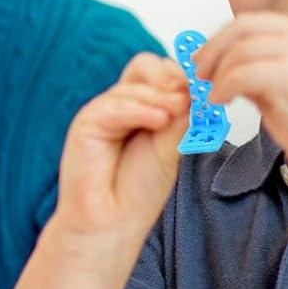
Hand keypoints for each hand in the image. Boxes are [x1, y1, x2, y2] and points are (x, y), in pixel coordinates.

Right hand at [54, 53, 188, 240]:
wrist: (112, 222)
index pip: (161, 71)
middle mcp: (120, 105)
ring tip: (173, 120)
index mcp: (141, 107)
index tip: (203, 96)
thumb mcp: (172, 144)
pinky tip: (158, 122)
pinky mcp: (85, 124)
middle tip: (189, 102)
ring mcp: (102, 112)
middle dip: (171, 81)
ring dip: (160, 99)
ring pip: (134, 84)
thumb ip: (181, 114)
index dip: (183, 78)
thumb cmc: (139, 189)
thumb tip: (197, 84)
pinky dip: (139, 110)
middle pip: (145, 66)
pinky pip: (114, 104)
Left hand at [197, 13, 287, 184]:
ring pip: (238, 52)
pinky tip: (222, 103)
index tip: (200, 60)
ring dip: (217, 75)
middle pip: (240, 28)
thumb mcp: (279, 84)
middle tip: (197, 75)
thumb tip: (213, 60)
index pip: (249, 22)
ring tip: (213, 95)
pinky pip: (240, 75)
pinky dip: (223, 88)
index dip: (218, 39)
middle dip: (211, 51)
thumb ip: (253, 67)